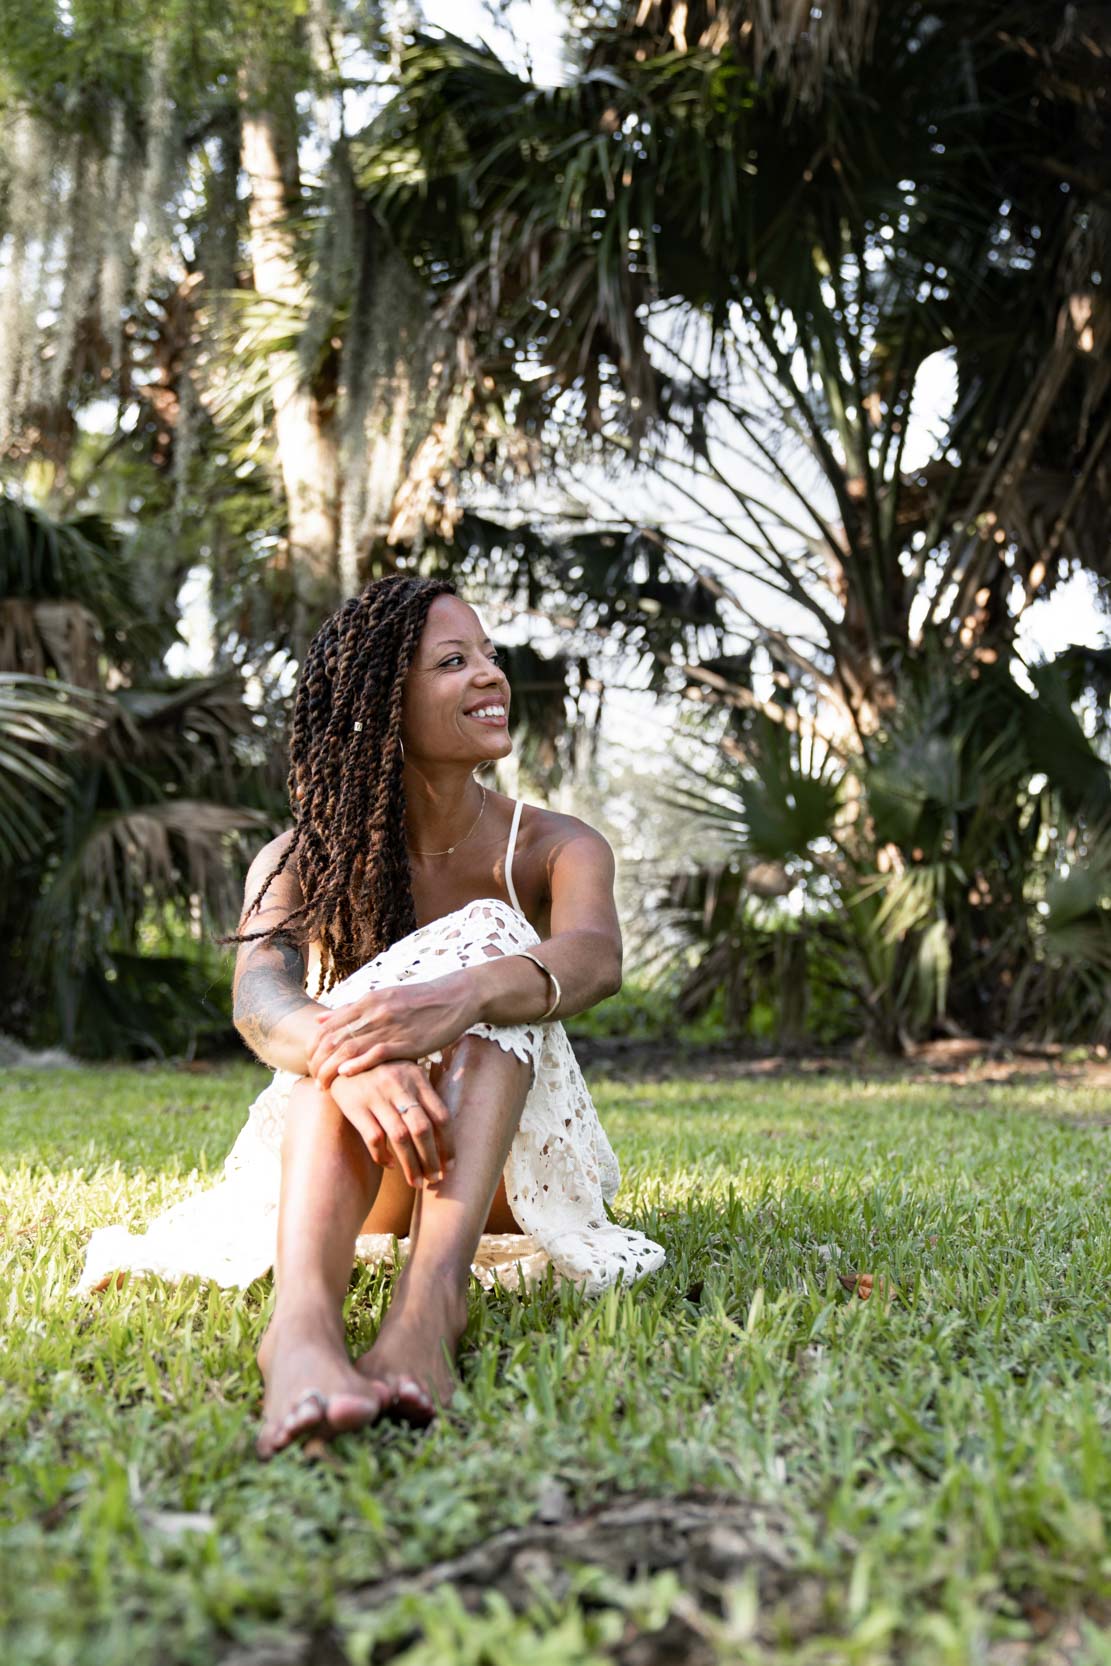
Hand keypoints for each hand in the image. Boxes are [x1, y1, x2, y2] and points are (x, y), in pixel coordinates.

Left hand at [309, 975, 476, 1088]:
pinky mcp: (406, 1041)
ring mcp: (389, 1026)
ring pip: (349, 1048)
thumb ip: (350, 1009)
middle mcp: (373, 1012)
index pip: (327, 1026)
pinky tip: (346, 1074)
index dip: (313, 1046)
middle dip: (317, 1062)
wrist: (456, 997)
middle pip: (333, 1039)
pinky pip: (376, 1053)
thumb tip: (319, 1018)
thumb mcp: (382, 997)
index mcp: (367, 1001)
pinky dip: (358, 1064)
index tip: (310, 1063)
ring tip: (323, 1085)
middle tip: (313, 1079)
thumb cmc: (419, 1000)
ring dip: (331, 1069)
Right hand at [329, 1061, 455, 1187]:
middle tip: (435, 1180)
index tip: (450, 1165)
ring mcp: (377, 1095)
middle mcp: (399, 1086)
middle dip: (431, 1159)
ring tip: (416, 1182)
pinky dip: (383, 1155)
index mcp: (417, 1078)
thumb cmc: (381, 1069)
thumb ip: (423, 1094)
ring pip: (400, 1137)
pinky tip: (390, 1165)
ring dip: (411, 1164)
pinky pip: (374, 1137)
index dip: (448, 1144)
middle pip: (422, 1129)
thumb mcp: (405, 1072)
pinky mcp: (355, 1105)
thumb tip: (443, 1133)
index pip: (441, 1115)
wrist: (341, 1055)